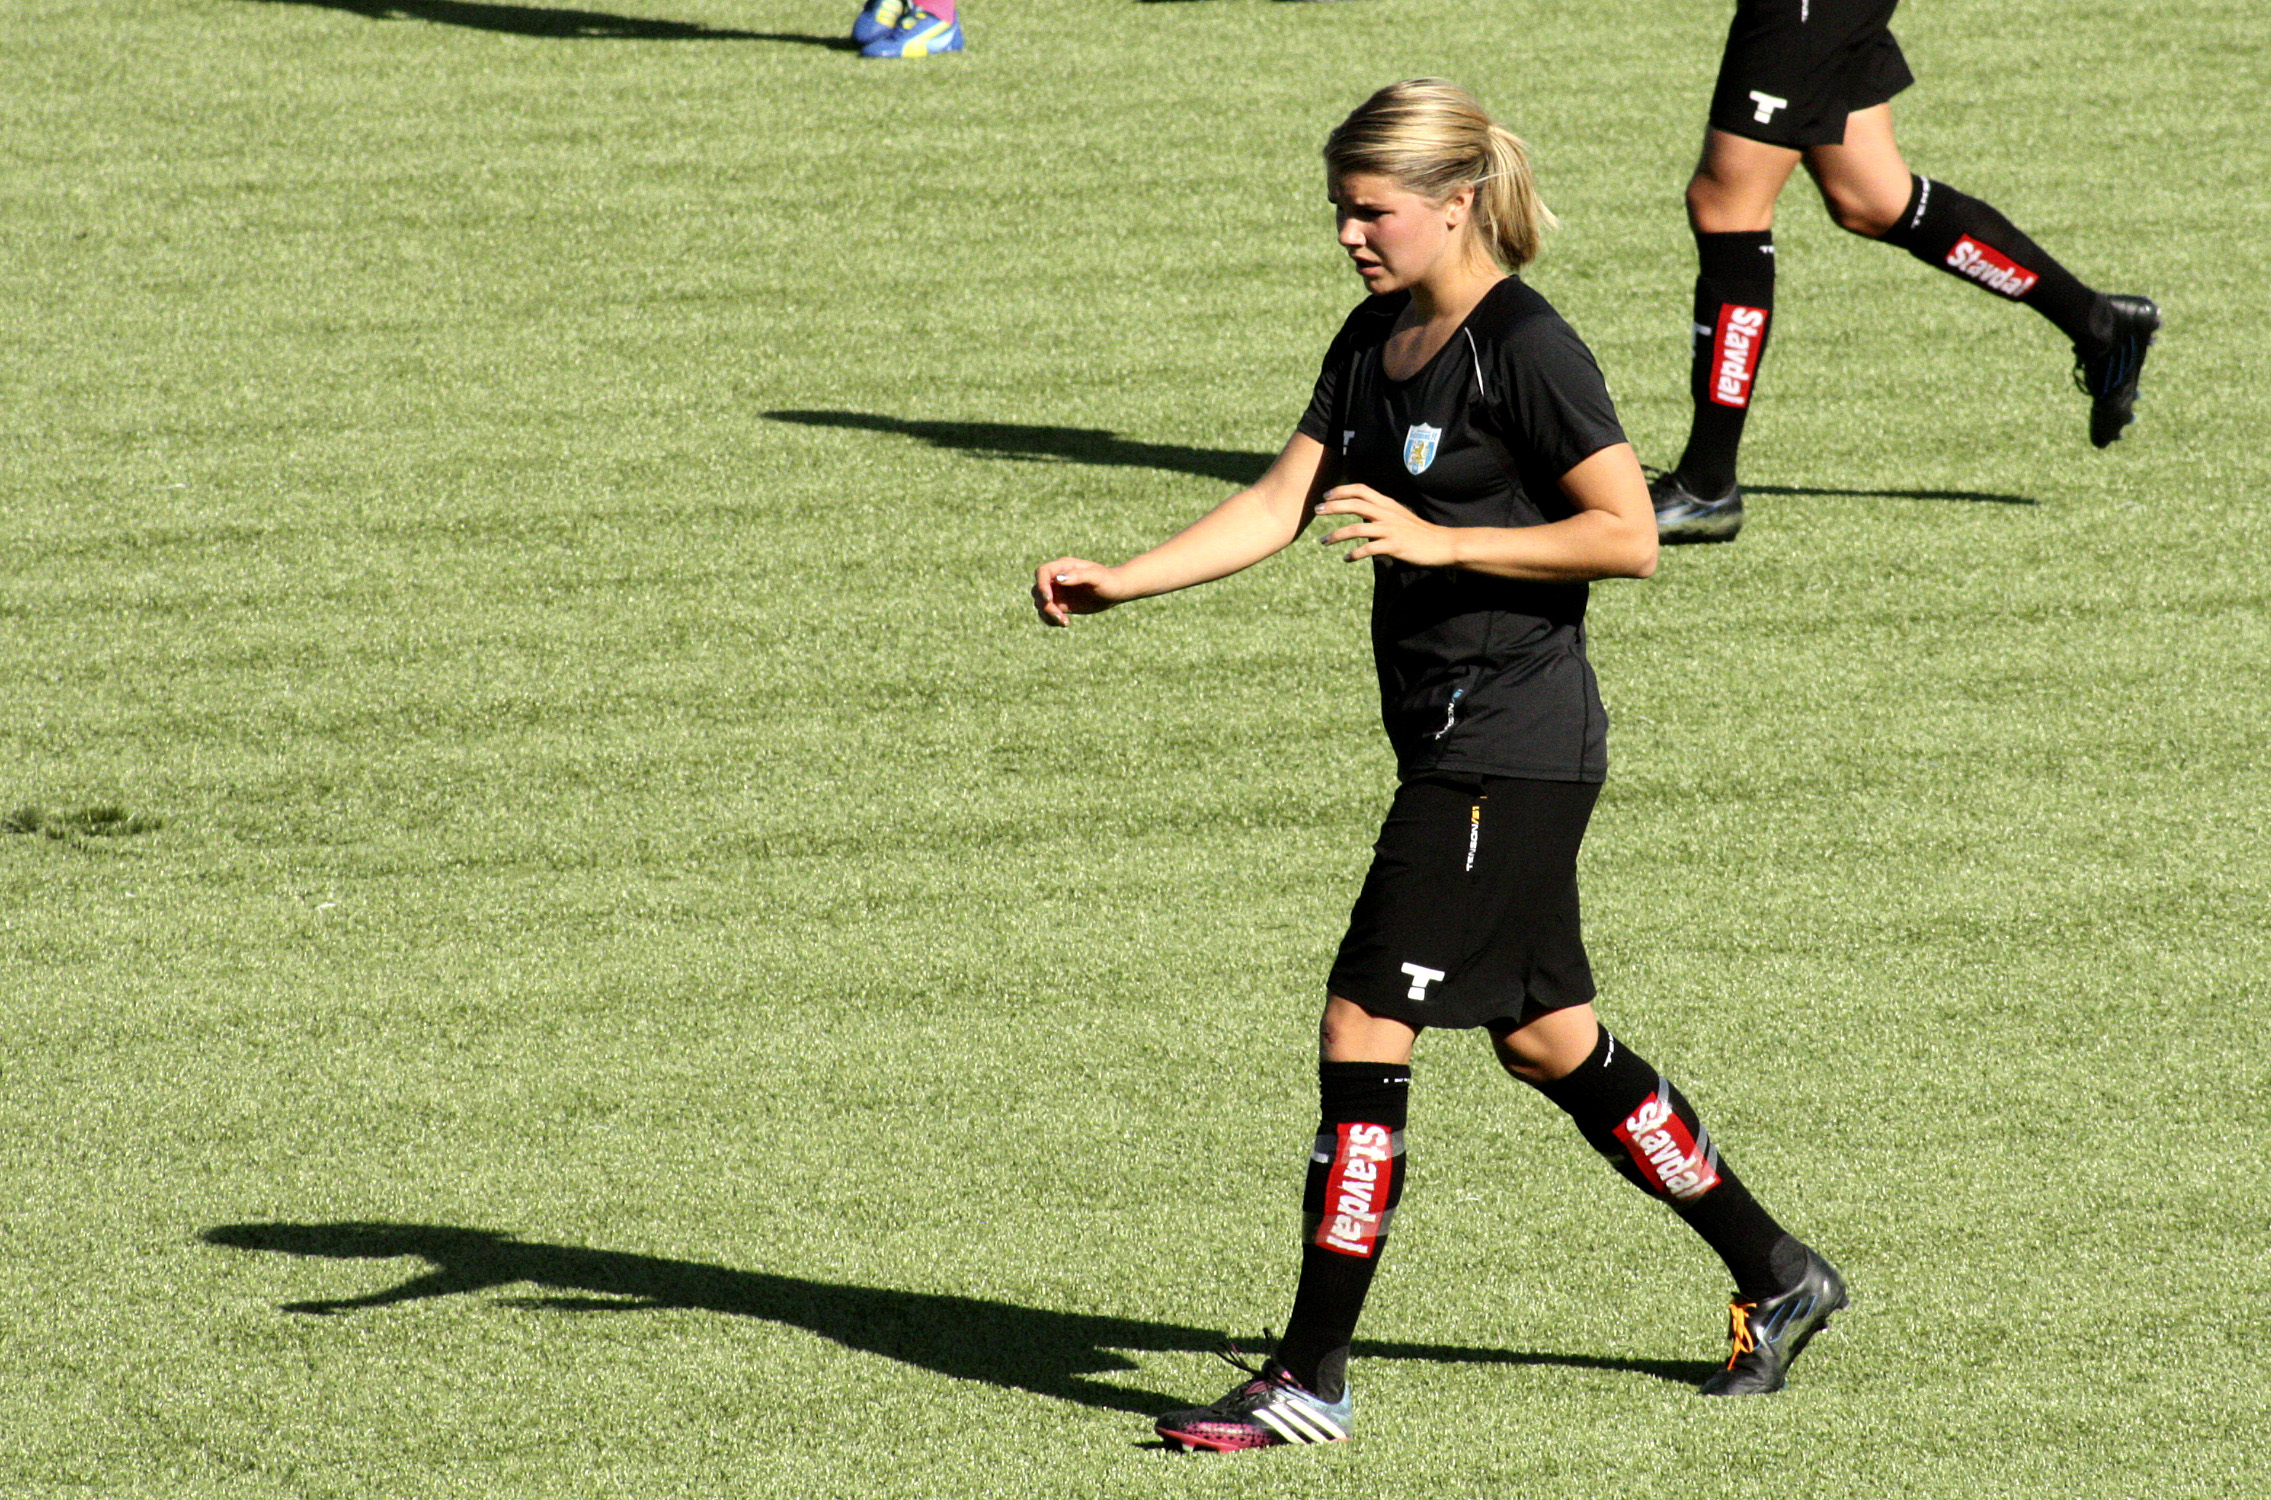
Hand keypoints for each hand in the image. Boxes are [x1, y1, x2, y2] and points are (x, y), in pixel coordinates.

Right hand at [1031, 557, 1128, 626]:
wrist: (1116, 591)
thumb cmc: (1108, 580)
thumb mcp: (1096, 577)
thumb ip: (1077, 576)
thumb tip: (1058, 579)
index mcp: (1063, 566)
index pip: (1042, 572)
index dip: (1041, 585)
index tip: (1049, 599)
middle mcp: (1057, 578)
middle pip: (1038, 590)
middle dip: (1045, 604)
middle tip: (1060, 615)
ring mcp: (1058, 592)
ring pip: (1040, 604)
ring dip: (1048, 615)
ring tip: (1065, 622)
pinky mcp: (1061, 604)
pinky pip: (1047, 613)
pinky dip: (1051, 620)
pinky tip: (1066, 623)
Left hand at [1316, 485, 1458, 567]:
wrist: (1443, 544)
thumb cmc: (1419, 533)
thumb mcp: (1399, 517)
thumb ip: (1380, 515)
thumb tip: (1362, 518)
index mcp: (1388, 504)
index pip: (1362, 490)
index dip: (1342, 490)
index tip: (1326, 495)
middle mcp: (1387, 514)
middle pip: (1355, 504)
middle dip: (1333, 507)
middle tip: (1317, 511)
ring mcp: (1391, 530)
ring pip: (1358, 529)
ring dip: (1337, 535)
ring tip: (1324, 542)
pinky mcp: (1395, 546)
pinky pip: (1369, 550)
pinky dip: (1355, 554)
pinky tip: (1346, 559)